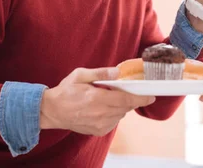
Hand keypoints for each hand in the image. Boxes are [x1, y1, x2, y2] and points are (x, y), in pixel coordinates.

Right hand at [40, 67, 155, 135]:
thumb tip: (118, 72)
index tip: (152, 96)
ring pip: (121, 114)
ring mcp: (99, 124)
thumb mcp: (80, 75)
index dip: (141, 98)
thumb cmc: (65, 91)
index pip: (126, 99)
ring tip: (108, 98)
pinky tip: (103, 108)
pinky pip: (114, 122)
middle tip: (125, 90)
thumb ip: (101, 73)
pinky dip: (113, 114)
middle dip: (130, 99)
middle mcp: (101, 113)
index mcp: (97, 98)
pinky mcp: (98, 131)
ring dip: (120, 106)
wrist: (51, 111)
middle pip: (126, 107)